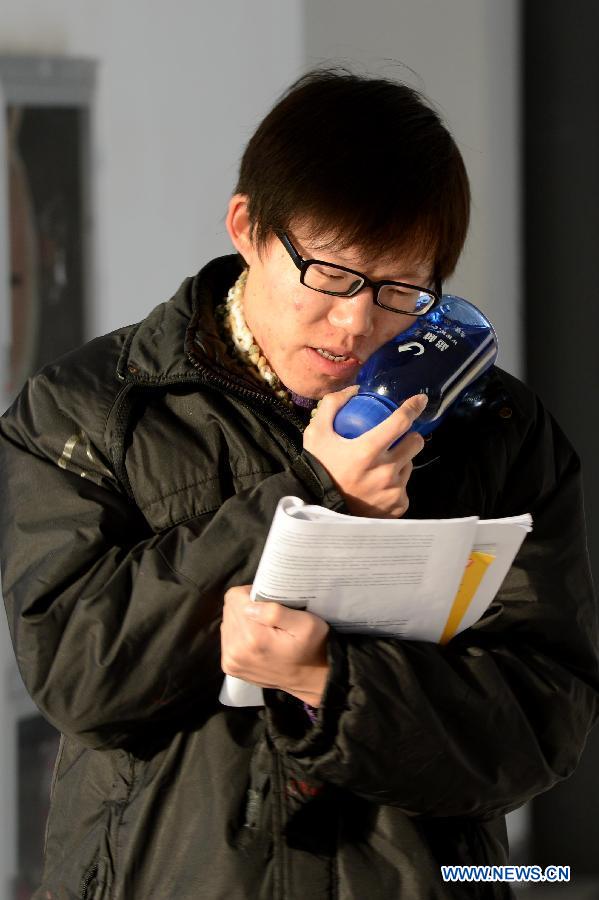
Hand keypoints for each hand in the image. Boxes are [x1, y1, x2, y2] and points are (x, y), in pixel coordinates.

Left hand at [220, 585, 329, 704]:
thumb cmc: (311, 647)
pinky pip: (227, 638)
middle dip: (246, 608)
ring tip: (263, 629)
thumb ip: (276, 612)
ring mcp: (231, 660)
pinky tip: (256, 640)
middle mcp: (236, 650)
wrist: (309, 679)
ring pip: (227, 622)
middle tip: (267, 617)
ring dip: (242, 621)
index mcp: (253, 636)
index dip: (251, 594)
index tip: (267, 602)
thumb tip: (248, 607)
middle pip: (229, 609)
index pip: (234, 597)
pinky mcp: (229, 666)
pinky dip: (240, 635)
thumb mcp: (307, 624)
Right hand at [303, 386, 426, 517]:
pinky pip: (405, 488)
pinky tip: (380, 486)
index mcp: (368, 450)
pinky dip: (395, 484)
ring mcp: (394, 490)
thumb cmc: (319, 468)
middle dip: (409, 436)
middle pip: (415, 442)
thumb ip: (332, 405)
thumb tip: (355, 390)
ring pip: (409, 465)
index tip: (420, 400)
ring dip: (401, 460)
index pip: (401, 422)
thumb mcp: (316, 433)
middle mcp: (385, 471)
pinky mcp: (398, 506)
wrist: (318, 506)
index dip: (413, 407)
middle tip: (396, 439)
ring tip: (381, 466)